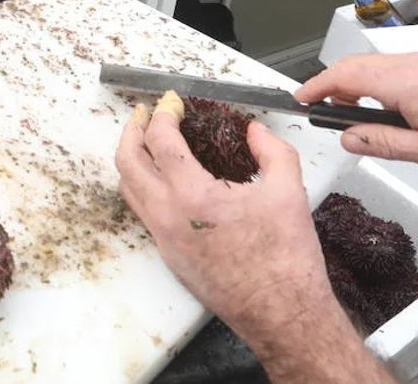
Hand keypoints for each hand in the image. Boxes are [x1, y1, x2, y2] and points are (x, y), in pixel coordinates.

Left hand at [115, 98, 331, 335]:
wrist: (283, 314)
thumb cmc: (286, 260)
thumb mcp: (289, 191)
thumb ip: (271, 149)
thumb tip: (255, 130)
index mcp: (193, 196)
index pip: (160, 140)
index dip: (163, 113)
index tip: (171, 102)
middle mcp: (168, 217)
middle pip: (128, 161)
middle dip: (133, 130)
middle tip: (145, 114)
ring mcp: (164, 239)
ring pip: (129, 189)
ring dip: (132, 158)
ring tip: (147, 141)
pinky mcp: (169, 256)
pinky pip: (142, 212)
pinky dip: (143, 186)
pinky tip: (163, 179)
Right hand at [294, 54, 417, 179]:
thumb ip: (382, 142)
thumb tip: (349, 136)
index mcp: (406, 83)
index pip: (345, 75)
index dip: (316, 86)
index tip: (300, 98)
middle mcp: (416, 65)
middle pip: (356, 65)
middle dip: (332, 86)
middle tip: (322, 112)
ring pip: (376, 66)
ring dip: (356, 85)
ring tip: (353, 116)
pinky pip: (396, 68)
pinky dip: (378, 83)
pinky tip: (385, 108)